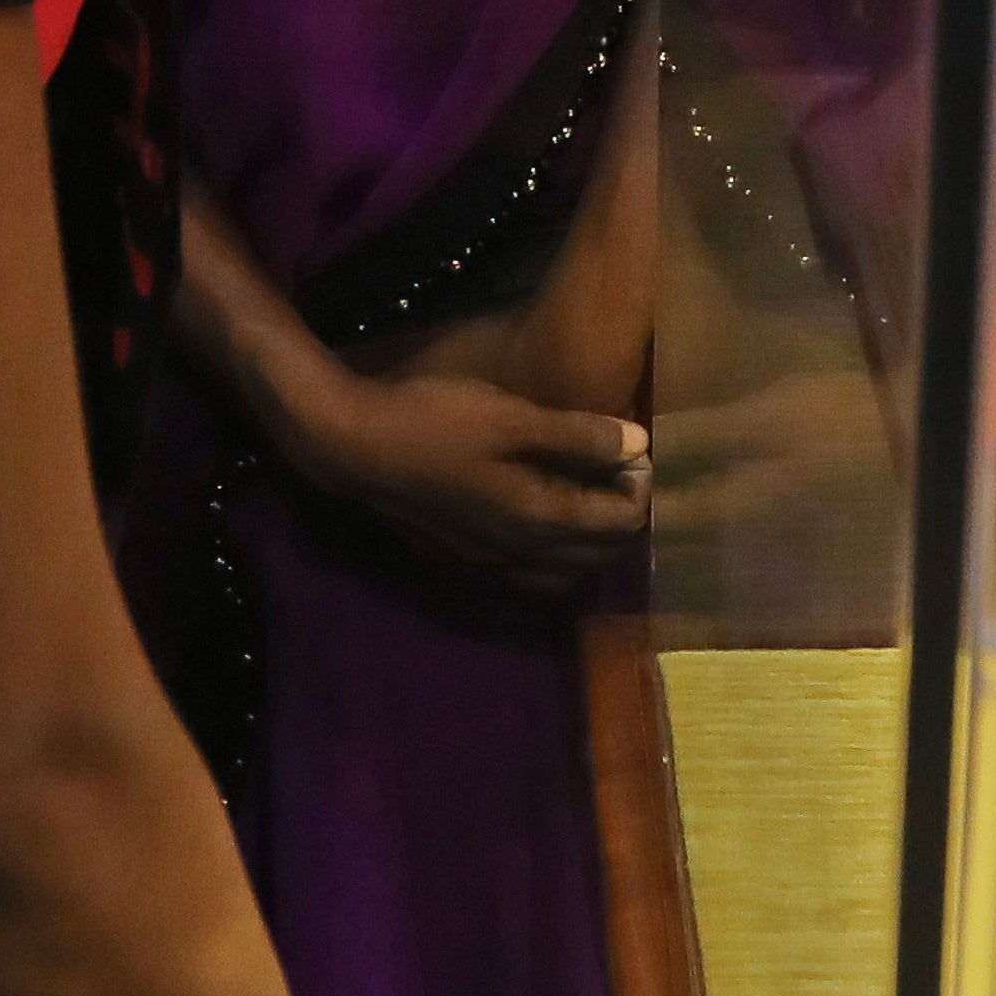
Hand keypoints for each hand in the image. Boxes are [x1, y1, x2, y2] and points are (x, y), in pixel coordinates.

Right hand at [282, 356, 648, 588]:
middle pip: (598, 556)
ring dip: (589, 547)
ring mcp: (489, 566)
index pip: (620, 523)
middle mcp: (522, 557)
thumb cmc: (435, 423)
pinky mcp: (462, 563)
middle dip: (622, 519)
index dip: (641, 487)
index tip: (636, 449)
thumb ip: (578, 436)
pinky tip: (540, 526)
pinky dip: (552, 560)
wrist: (354, 449)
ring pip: (563, 576)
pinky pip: (527, 578)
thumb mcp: (512, 418)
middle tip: (622, 472)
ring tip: (588, 499)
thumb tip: (639, 444)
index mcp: (541, 521)